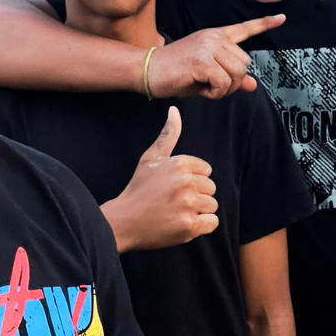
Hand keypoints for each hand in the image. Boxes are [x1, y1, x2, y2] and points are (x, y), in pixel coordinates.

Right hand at [100, 107, 218, 252]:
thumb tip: (175, 110)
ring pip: (212, 206)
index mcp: (180, 163)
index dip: (192, 180)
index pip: (206, 171)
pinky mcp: (189, 226)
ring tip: (177, 212)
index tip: (174, 186)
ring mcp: (188, 205)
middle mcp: (186, 182)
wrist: (123, 221)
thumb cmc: (139, 188)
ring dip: (198, 211)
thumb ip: (168, 134)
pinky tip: (183, 223)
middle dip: (196, 195)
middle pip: (211, 188)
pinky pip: (212, 223)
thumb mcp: (151, 158)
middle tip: (174, 201)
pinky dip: (201, 225)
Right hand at [146, 15, 284, 99]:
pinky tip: (200, 89)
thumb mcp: (207, 76)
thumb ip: (231, 78)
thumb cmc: (176, 74)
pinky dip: (215, 93)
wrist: (148, 70)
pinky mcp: (203, 61)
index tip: (282, 18)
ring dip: (223, 89)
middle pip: (245, 65)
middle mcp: (215, 37)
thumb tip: (253, 84)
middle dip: (232, 82)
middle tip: (211, 85)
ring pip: (237, 75)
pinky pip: (224, 84)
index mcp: (216, 36)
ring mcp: (209, 47)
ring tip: (203, 85)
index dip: (265, 24)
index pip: (244, 29)